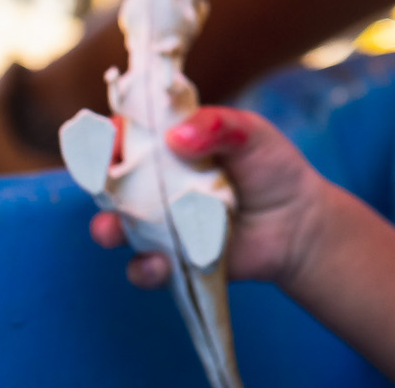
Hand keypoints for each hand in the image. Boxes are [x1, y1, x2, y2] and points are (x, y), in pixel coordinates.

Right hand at [90, 108, 324, 292]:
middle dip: (97, 183)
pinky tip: (159, 262)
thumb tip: (175, 136)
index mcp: (173, 145)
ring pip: (120, 227)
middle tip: (99, 185)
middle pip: (113, 183)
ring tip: (112, 230)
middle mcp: (160, 184)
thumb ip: (216, 126)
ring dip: (109, 229)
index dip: (113, 134)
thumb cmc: (272, 168)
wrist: (297, 224)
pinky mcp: (175, 259)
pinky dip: (145, 267)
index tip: (107, 135)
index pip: (132, 136)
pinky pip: (146, 267)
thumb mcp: (250, 133)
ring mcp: (164, 223)